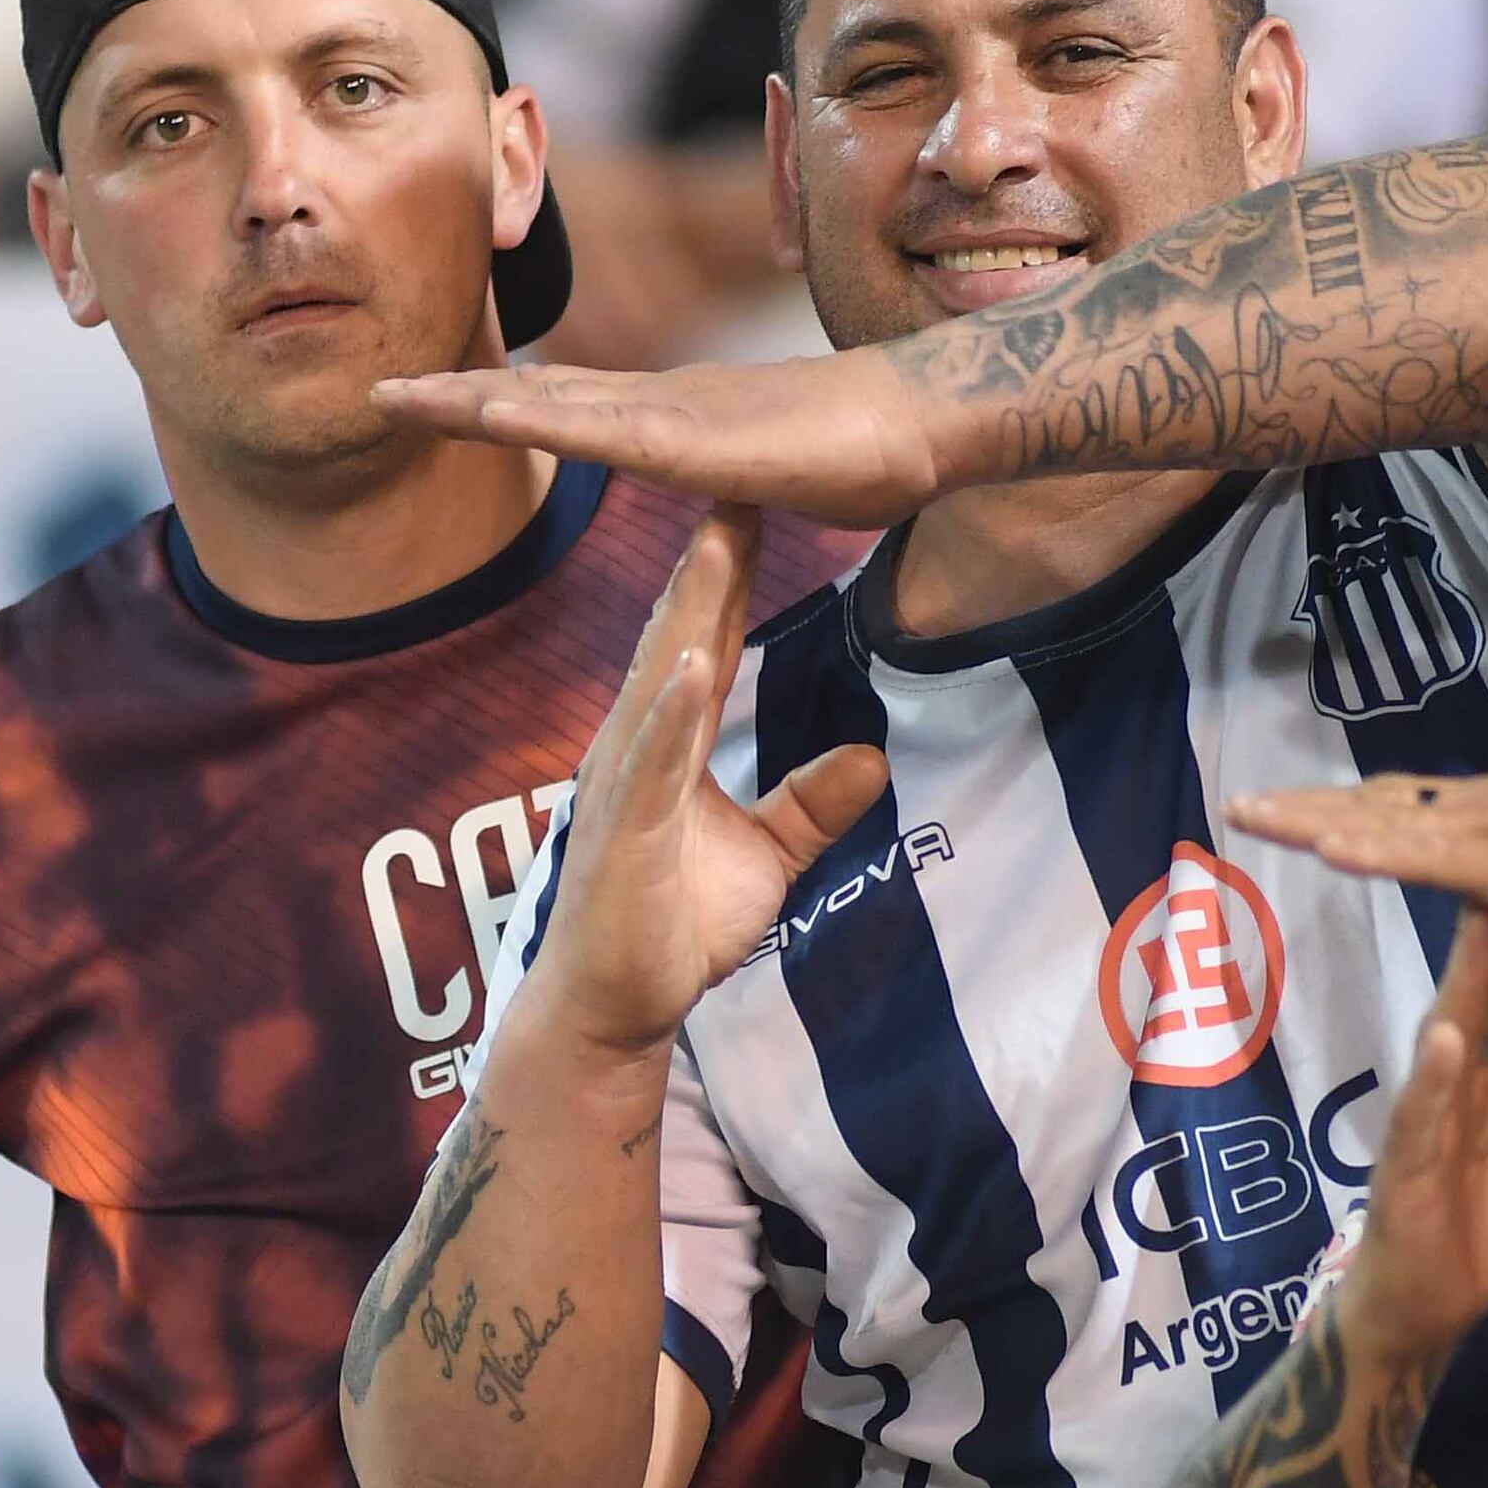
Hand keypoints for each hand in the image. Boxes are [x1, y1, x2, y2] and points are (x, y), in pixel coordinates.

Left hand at [377, 343, 951, 524]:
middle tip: (382, 391)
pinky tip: (494, 415)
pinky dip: (544, 419)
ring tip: (401, 398)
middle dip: (458, 396)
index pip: (570, 405)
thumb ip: (740, 481)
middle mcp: (663, 402)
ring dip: (475, 403)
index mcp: (676, 416)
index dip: (501, 402)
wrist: (931, 420)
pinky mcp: (699, 440)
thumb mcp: (777, 471)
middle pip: (541, 394)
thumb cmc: (872, 448)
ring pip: (555, 405)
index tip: (437, 404)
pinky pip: (606, 431)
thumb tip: (735, 492)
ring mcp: (678, 416)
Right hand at [527, 510, 890, 1060]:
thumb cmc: (670, 930)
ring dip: (687, 612)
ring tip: (715, 541)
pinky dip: (669, 713)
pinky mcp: (625, 833)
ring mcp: (625, 785)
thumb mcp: (768, 859)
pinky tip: (689, 665)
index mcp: (666, 745)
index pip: (704, 643)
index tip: (750, 504)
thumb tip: (872, 759)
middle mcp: (636, 747)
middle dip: (707, 561)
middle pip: (677, 637)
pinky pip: (651, 764)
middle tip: (733, 477)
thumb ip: (810, 806)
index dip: (729, 577)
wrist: (615, 1010)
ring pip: (659, 681)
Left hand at [1233, 773, 1487, 946]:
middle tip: (1242, 806)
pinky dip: (1378, 851)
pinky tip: (1331, 851)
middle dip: (1310, 807)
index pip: (1409, 802)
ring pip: (1392, 821)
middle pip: (1382, 803)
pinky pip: (1434, 858)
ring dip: (1319, 820)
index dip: (1348, 806)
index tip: (1292, 810)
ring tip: (1254, 816)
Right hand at [1331, 907, 1487, 1363]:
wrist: (1425, 1305)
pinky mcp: (1404, 1166)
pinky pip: (1420, 1117)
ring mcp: (1424, 1121)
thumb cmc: (1480, 1227)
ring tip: (1480, 926)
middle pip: (1476, 995)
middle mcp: (1454, 1084)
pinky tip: (1446, 1042)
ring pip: (1444, 1042)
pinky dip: (1432, 1080)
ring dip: (1461, 987)